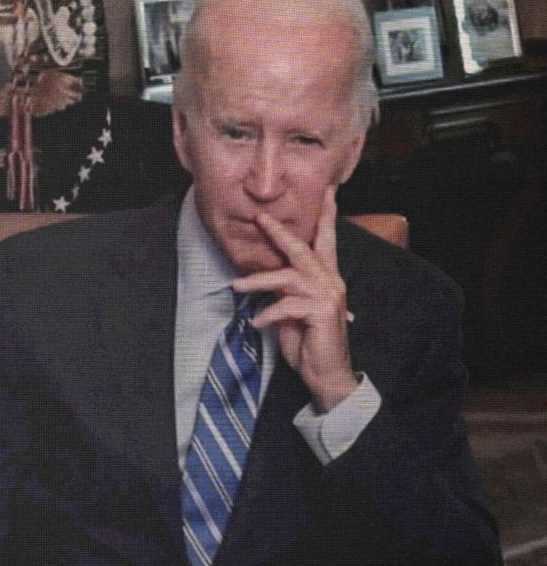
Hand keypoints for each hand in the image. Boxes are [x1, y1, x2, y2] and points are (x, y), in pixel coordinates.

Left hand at [234, 187, 357, 412]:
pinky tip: (257, 324)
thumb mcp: (292, 313)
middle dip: (280, 232)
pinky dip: (268, 313)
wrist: (326, 373)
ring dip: (258, 280)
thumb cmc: (308, 342)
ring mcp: (328, 296)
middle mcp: (330, 282)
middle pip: (303, 250)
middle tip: (260, 217)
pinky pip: (286, 306)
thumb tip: (263, 279)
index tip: (327, 192)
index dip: (325, 217)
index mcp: (326, 278)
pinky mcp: (321, 313)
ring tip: (235, 286)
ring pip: (288, 277)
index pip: (325, 242)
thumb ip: (284, 292)